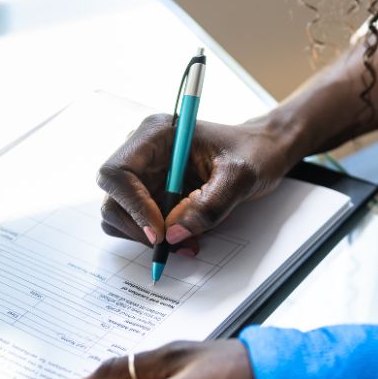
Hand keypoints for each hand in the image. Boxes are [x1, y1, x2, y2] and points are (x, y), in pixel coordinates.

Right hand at [97, 114, 297, 254]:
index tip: (159, 230)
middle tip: (171, 244)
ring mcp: (146, 175)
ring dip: (148, 237)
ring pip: (121, 215)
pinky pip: (141, 224)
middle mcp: (144, 153)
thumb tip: (173, 234)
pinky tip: (187, 239)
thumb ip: (209, 205)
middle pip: (113, 198)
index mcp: (156, 134)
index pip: (117, 172)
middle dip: (138, 227)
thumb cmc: (254, 152)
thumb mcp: (241, 176)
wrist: (264, 152)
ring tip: (187, 243)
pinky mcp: (154, 195)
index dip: (131, 205)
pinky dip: (159, 238)